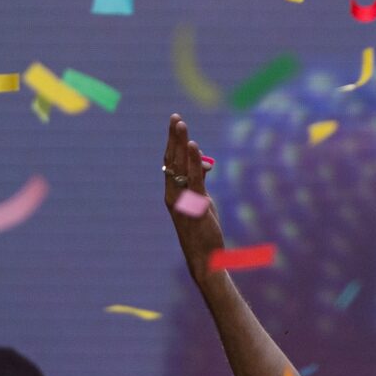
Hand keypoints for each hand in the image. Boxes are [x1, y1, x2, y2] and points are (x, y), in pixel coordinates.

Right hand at [162, 113, 227, 282]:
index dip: (172, 143)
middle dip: (173, 137)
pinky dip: (193, 161)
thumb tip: (203, 164)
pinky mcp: (195, 206)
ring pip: (179, 166)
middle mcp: (173, 194)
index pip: (170, 163)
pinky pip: (194, 179)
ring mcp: (182, 200)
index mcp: (172, 193)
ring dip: (180, 143)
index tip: (175, 125)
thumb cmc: (203, 232)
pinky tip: (193, 145)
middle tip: (175, 117)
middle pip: (172, 160)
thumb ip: (200, 183)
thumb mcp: (202, 202)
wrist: (205, 258)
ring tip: (181, 124)